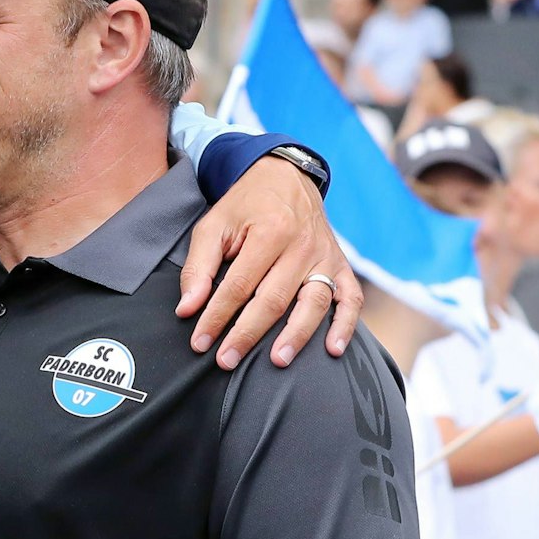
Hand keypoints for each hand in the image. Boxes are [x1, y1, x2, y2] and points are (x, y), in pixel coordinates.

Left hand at [176, 153, 361, 369]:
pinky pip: (350, 298)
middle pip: (275, 299)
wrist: (287, 177)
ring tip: (277, 361)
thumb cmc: (246, 205)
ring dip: (296, 335)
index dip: (217, 316)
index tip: (200, 342)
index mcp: (269, 231)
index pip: (240, 285)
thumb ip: (199, 267)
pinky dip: (345, 325)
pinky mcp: (341, 265)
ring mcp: (326, 257)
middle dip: (248, 334)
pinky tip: (333, 349)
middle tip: (227, 361)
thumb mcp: (214, 225)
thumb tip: (187, 309)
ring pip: (314, 302)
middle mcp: (302, 245)